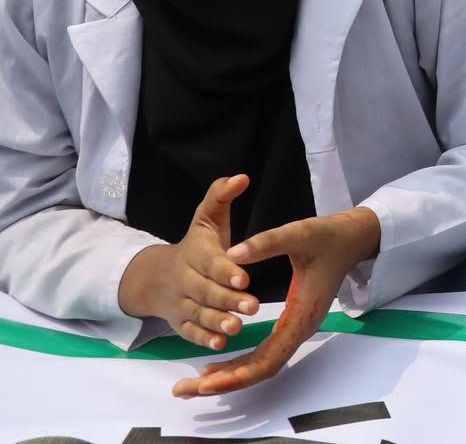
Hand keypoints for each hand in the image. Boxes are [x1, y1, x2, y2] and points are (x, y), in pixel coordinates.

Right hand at [116, 175, 260, 353]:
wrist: (158, 276)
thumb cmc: (197, 244)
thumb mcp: (206, 217)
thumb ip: (221, 196)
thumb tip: (242, 177)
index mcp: (194, 253)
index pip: (210, 263)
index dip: (226, 271)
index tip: (245, 278)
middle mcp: (185, 280)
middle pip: (205, 292)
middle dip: (228, 300)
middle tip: (253, 306)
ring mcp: (180, 303)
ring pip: (198, 315)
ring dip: (217, 322)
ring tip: (237, 328)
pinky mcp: (180, 322)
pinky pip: (189, 333)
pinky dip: (202, 339)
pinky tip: (220, 344)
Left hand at [173, 206, 380, 398]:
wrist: (353, 237)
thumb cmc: (330, 236)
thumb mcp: (300, 232)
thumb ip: (267, 243)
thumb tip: (231, 253)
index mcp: (302, 316)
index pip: (268, 360)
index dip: (236, 374)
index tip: (205, 382)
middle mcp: (299, 329)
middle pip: (259, 370)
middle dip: (223, 383)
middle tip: (182, 390)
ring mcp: (295, 328)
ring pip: (259, 365)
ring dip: (227, 376)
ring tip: (190, 385)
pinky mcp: (290, 323)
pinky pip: (262, 353)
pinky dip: (238, 364)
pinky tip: (214, 367)